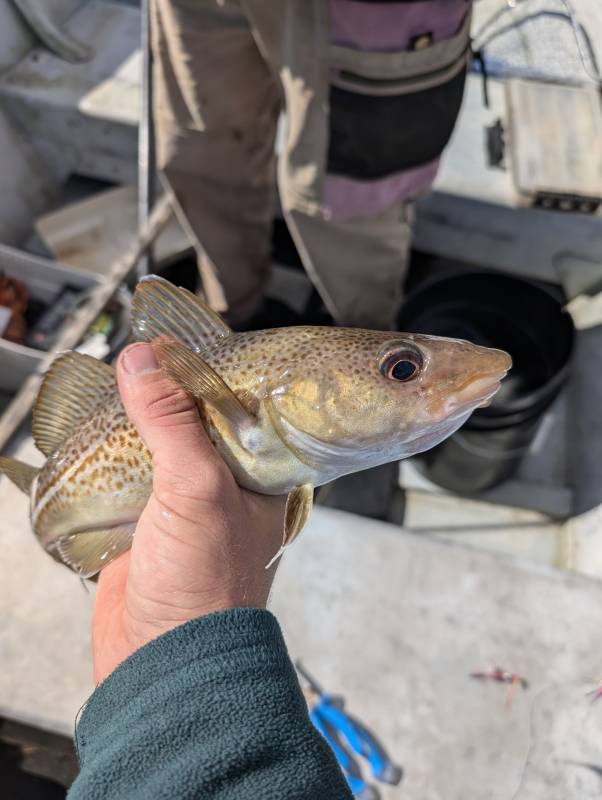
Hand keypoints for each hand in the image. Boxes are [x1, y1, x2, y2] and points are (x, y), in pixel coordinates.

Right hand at [92, 342, 285, 684]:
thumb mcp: (198, 489)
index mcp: (261, 473)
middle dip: (166, 392)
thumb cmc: (207, 583)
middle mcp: (227, 484)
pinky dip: (110, 455)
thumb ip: (173, 422)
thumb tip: (143, 360)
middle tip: (137, 355)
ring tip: (112, 384)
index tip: (181, 337)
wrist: (165, 661)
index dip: (214, 371)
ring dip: (134, 422)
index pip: (243, 404)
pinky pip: (128, 476)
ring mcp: (184, 503)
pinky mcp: (145, 522)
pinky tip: (93, 433)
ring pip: (158, 446)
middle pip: (194, 420)